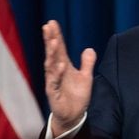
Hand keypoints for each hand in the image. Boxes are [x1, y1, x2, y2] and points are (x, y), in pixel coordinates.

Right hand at [42, 20, 96, 136]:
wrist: (73, 115)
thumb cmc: (77, 95)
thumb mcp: (86, 77)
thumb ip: (87, 63)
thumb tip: (90, 49)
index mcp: (63, 66)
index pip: (59, 48)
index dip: (56, 36)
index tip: (52, 22)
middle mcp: (55, 72)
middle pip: (52, 53)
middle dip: (50, 39)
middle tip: (48, 26)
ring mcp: (53, 82)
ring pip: (51, 65)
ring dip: (52, 54)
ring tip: (54, 42)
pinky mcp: (53, 93)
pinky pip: (54, 82)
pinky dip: (57, 74)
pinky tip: (61, 65)